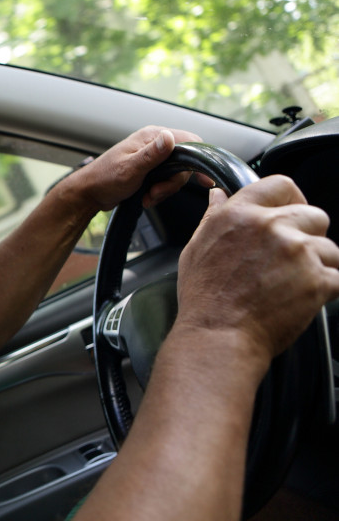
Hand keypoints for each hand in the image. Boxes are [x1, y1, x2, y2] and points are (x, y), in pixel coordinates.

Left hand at [71, 126, 208, 211]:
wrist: (89, 193)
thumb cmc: (105, 179)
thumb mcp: (130, 168)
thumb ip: (152, 155)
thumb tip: (170, 137)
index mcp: (152, 136)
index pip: (189, 141)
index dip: (198, 159)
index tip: (202, 179)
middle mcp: (154, 144)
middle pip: (184, 162)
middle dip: (173, 182)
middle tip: (156, 192)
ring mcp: (152, 158)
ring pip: (176, 175)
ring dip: (165, 190)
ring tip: (148, 196)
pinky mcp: (150, 171)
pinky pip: (166, 182)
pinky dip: (159, 193)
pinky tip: (146, 198)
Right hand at [177, 176, 338, 361]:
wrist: (219, 336)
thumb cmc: (205, 299)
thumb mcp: (196, 249)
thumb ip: (214, 218)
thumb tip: (219, 197)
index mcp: (240, 216)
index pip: (280, 185)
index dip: (290, 199)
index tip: (290, 211)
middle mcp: (271, 228)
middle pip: (314, 215)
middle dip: (309, 235)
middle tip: (292, 258)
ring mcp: (298, 253)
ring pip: (330, 249)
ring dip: (319, 265)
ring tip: (293, 285)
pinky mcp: (318, 280)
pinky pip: (338, 278)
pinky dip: (326, 289)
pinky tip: (302, 299)